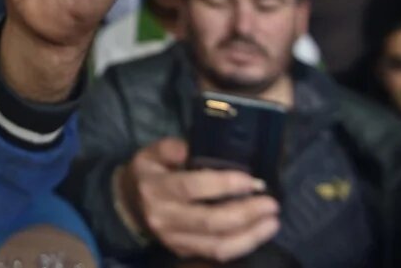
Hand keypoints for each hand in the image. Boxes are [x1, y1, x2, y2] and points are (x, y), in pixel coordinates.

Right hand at [116, 138, 279, 261]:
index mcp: (156, 188)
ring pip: (217, 245)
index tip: (250, 180)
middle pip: (210, 221)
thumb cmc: (148, 174)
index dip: (223, 185)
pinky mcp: (184, 252)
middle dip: (245, 213)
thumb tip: (197, 148)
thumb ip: (172, 147)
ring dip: (250, 235)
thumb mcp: (152, 152)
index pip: (192, 188)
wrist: (128, 205)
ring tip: (272, 221)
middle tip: (271, 203)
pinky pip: (217, 254)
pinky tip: (258, 233)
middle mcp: (164, 218)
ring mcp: (174, 239)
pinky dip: (242, 245)